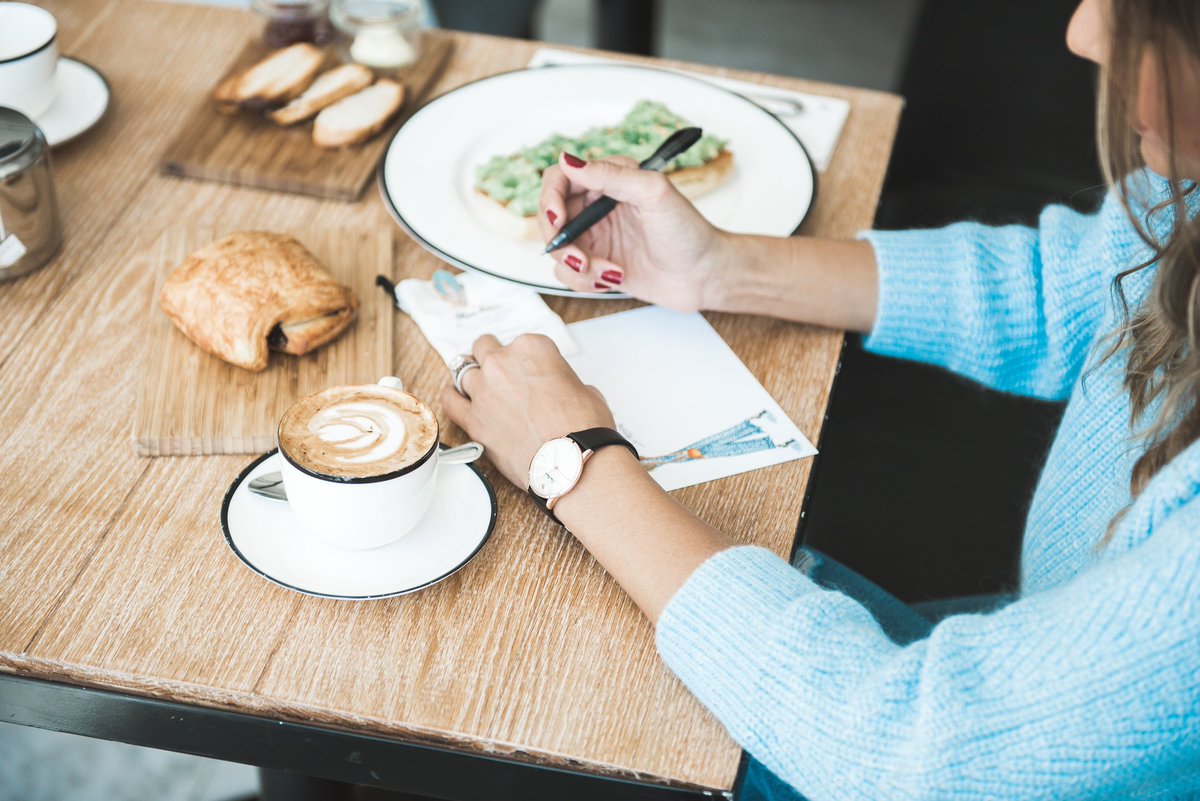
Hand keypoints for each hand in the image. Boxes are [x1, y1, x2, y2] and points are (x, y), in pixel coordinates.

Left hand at [440, 334, 615, 489]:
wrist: (570, 463)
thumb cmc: (583, 428)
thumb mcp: (585, 390)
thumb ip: (562, 381)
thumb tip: (559, 391)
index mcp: (533, 348)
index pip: (521, 342)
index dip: (525, 359)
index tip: (529, 372)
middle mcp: (503, 363)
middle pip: (485, 347)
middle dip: (493, 359)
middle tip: (502, 374)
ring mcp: (484, 390)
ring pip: (463, 369)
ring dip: (472, 376)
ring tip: (480, 387)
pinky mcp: (473, 419)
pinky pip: (449, 400)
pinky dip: (451, 396)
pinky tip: (455, 396)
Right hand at [539, 153, 732, 311]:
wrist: (705, 276)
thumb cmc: (688, 232)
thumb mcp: (653, 194)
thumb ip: (611, 174)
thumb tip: (569, 160)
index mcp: (610, 180)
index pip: (560, 179)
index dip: (549, 198)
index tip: (557, 219)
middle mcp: (597, 206)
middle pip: (551, 218)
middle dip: (560, 242)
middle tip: (580, 258)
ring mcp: (596, 237)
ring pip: (558, 250)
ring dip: (577, 266)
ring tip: (608, 272)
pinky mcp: (597, 264)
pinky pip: (570, 274)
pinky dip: (585, 281)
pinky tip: (614, 278)